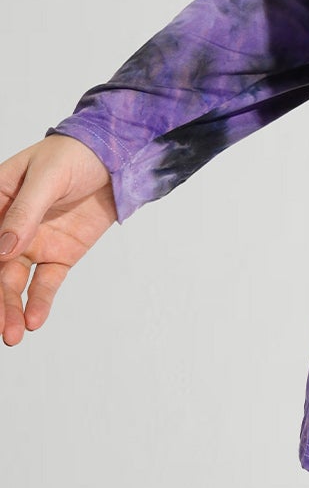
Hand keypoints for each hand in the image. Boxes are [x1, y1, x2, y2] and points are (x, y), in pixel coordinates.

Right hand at [0, 136, 118, 345]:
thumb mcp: (49, 177)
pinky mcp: (59, 255)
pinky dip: (39, 302)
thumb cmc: (76, 154)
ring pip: (15, 283)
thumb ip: (25, 213)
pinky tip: (34, 320)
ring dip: (11, 309)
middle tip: (0, 326)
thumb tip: (2, 249)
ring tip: (13, 334)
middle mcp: (10, 228)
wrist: (118, 156)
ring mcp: (34, 243)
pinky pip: (45, 283)